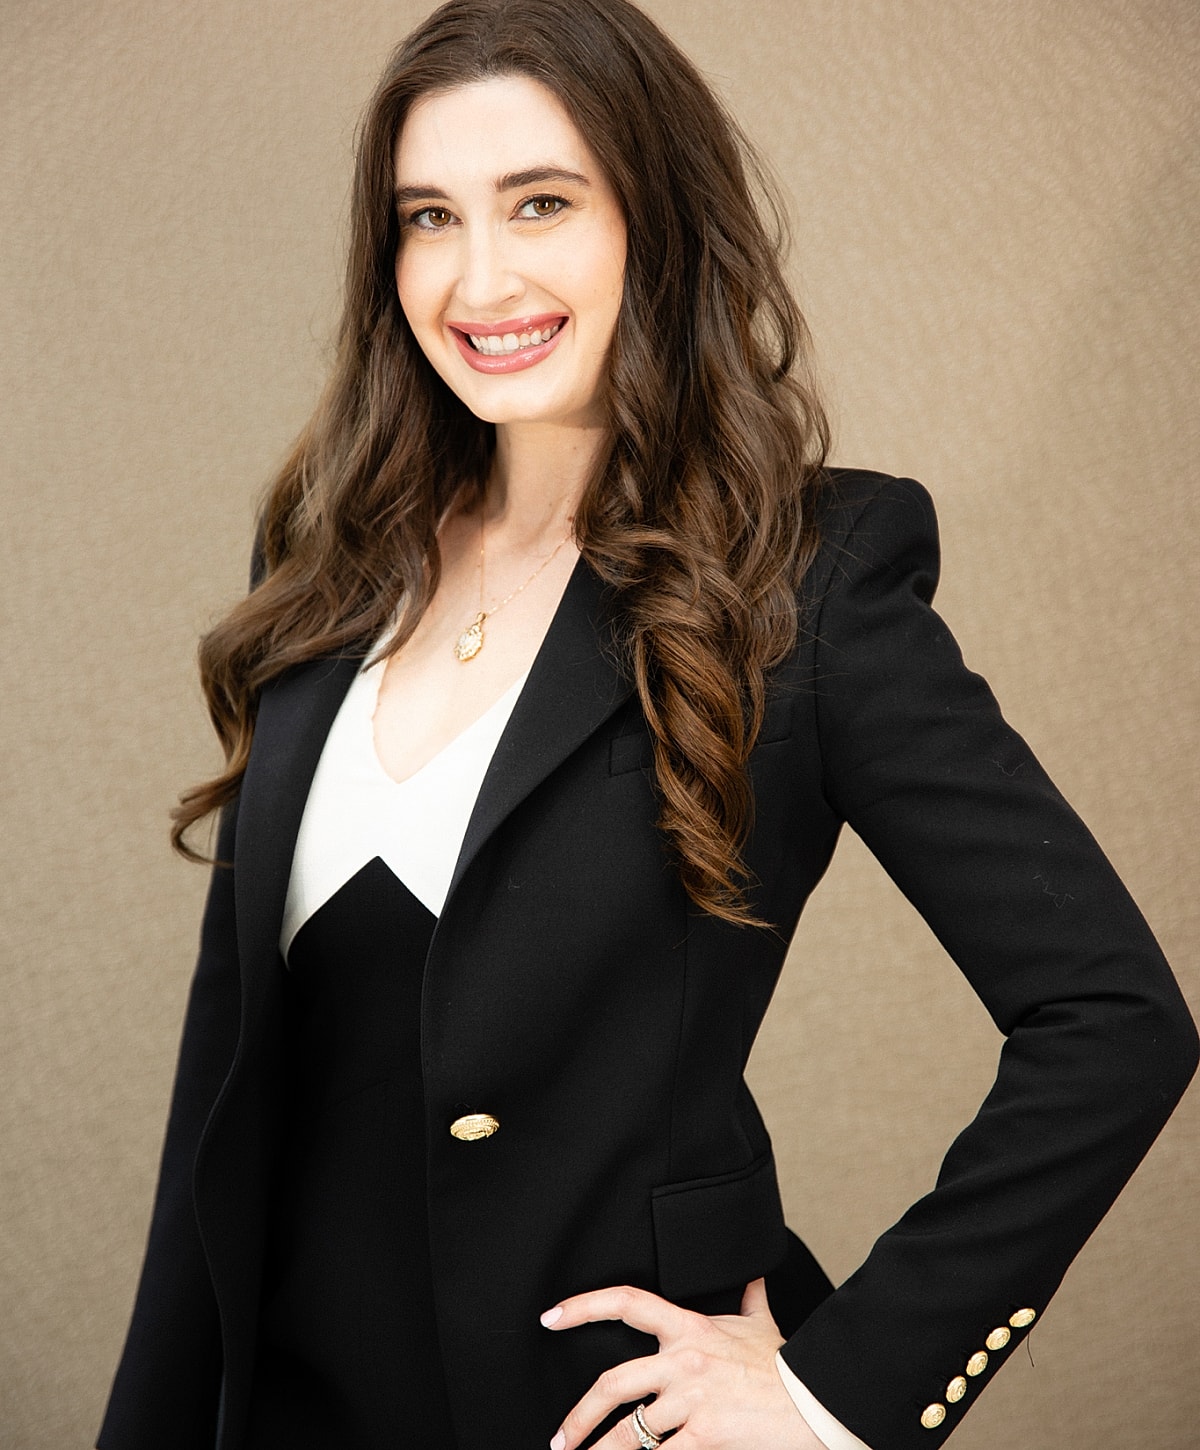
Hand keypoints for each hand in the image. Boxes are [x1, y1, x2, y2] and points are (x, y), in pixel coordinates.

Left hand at [542, 1277, 826, 1448]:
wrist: (815, 1399)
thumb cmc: (785, 1365)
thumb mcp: (760, 1325)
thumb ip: (749, 1300)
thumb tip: (753, 1277)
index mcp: (689, 1327)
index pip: (627, 1302)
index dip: (584, 1306)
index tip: (551, 1317)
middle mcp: (683, 1360)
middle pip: (614, 1382)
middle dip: (580, 1415)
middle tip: (561, 1436)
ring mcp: (692, 1398)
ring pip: (631, 1429)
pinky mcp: (706, 1433)